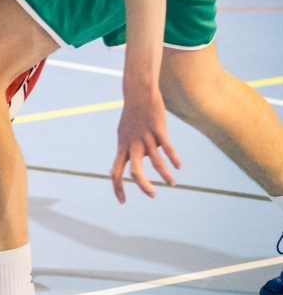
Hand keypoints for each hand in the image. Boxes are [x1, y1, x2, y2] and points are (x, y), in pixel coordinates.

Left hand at [110, 84, 180, 202]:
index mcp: (122, 146)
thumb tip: (133, 166)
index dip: (117, 188)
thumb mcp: (124, 134)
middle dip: (144, 186)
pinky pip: (167, 147)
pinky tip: (179, 166)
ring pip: (156, 161)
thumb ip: (126, 151)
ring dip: (165, 175)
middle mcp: (133, 144)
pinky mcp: (158, 129)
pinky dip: (173, 158)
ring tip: (172, 183)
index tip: (122, 201)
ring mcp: (145, 137)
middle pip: (135, 171)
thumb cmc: (131, 116)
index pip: (116, 172)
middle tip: (153, 195)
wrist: (137, 93)